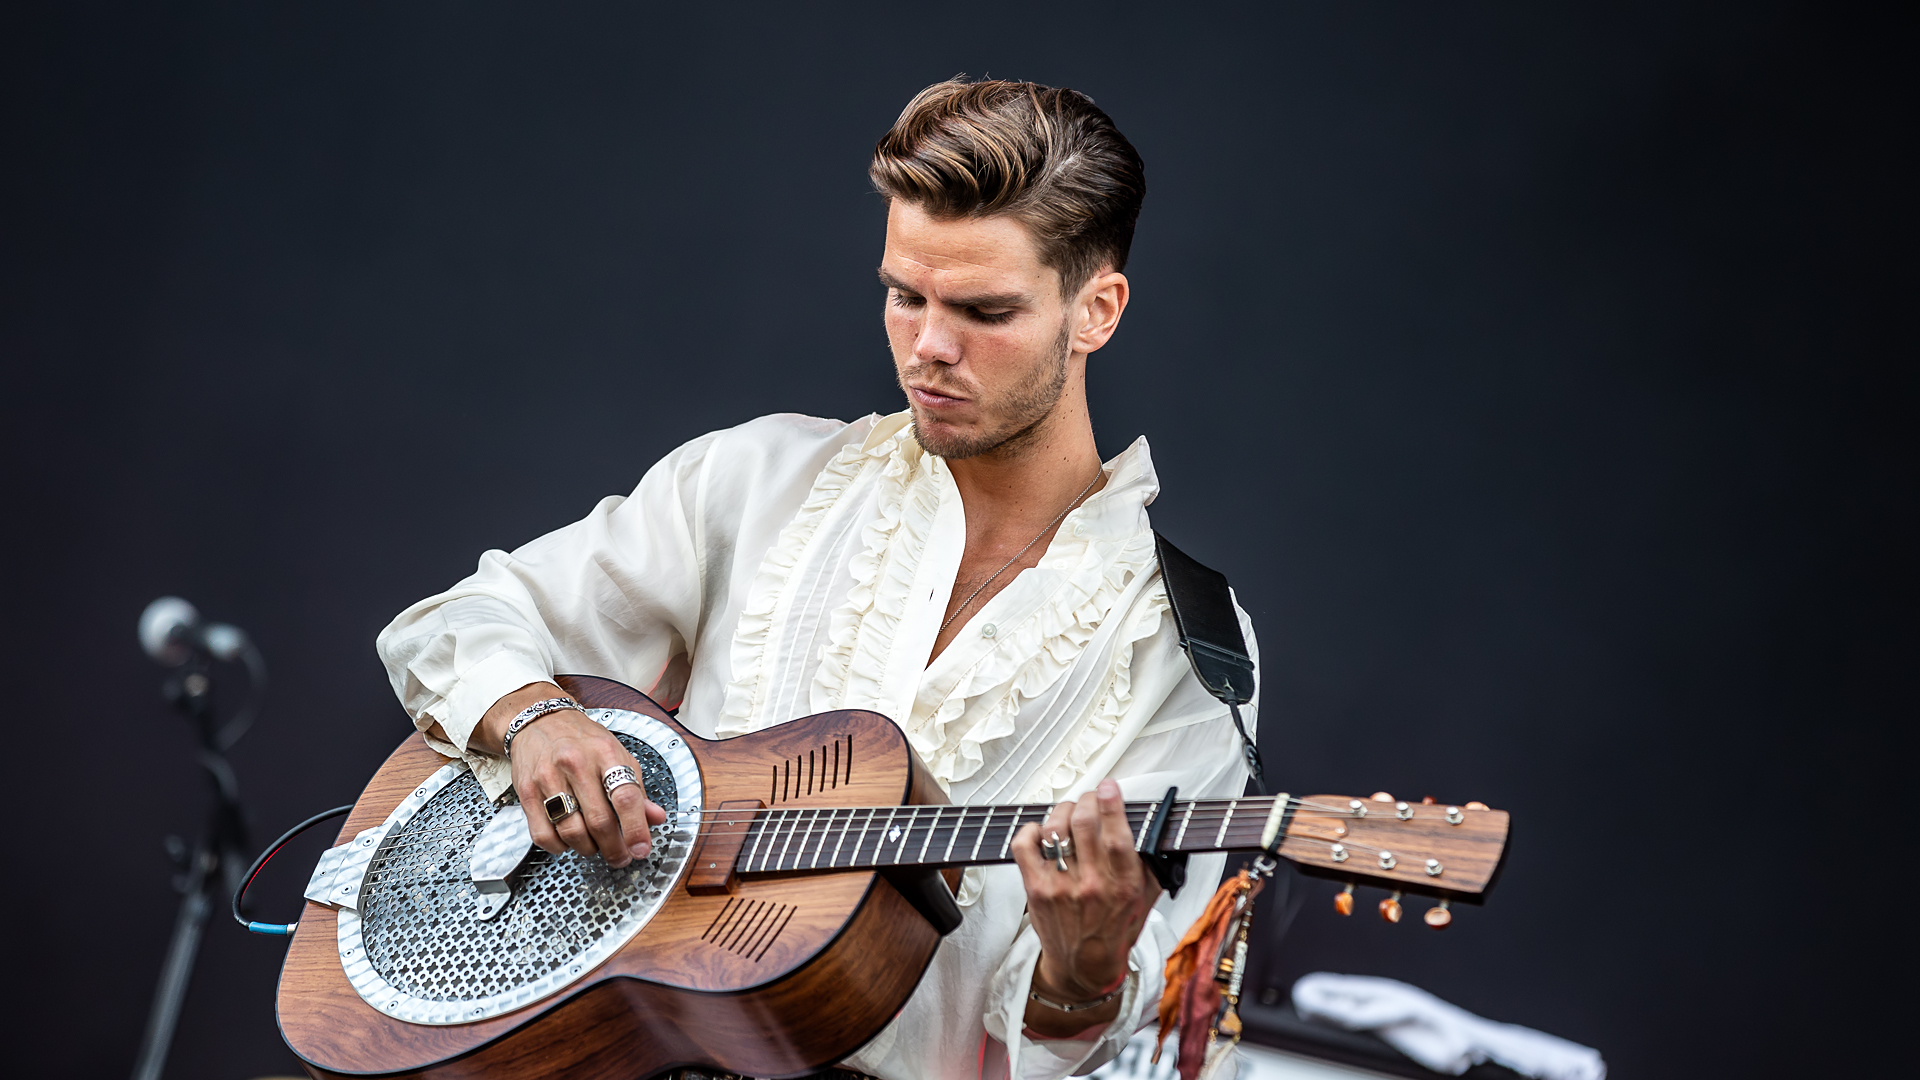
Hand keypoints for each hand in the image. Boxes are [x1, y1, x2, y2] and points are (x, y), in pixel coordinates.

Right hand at [477, 683, 666, 867]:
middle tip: (620, 856)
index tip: (641, 849)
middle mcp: (575, 764)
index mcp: (605, 753)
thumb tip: (656, 819)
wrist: (540, 721)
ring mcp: (548, 778)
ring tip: (595, 845)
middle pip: (599, 821)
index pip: (625, 796)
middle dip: (614, 848)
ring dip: (588, 848)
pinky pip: (543, 835)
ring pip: (571, 832)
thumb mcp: (617, 754)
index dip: (636, 829)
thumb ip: (637, 789)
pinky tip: (569, 840)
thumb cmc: (582, 739)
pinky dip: (559, 847)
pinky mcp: (526, 793)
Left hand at [1010, 778, 1161, 1036]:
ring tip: (1068, 812)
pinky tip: (1042, 832)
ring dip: (1062, 811)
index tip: (1109, 787)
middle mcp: (1092, 885)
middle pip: (1084, 823)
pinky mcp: (1036, 890)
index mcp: (1124, 886)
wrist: (1084, 967)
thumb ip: (1151, 862)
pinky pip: (1025, 845)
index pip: (1117, 836)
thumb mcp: (1146, 898)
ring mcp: (1061, 887)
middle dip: (1087, 799)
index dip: (1112, 804)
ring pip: (1056, 829)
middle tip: (1090, 798)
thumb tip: (1154, 824)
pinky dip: (1031, 830)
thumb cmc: (1115, 930)